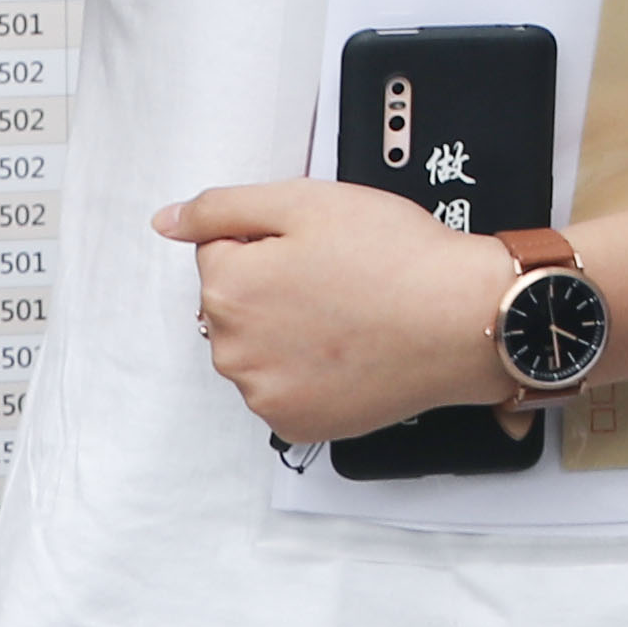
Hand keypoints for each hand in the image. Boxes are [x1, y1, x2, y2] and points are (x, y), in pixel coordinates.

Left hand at [156, 178, 525, 442]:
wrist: (460, 320)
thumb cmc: (394, 257)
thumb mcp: (305, 201)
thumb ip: (223, 208)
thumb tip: (167, 222)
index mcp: (227, 290)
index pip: (221, 251)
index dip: (271, 240)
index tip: (316, 246)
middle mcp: (232, 352)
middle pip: (233, 303)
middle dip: (271, 286)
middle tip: (335, 276)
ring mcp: (264, 395)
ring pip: (256, 347)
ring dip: (285, 331)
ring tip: (346, 313)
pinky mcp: (296, 425)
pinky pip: (282, 387)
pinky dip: (305, 371)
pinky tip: (346, 349)